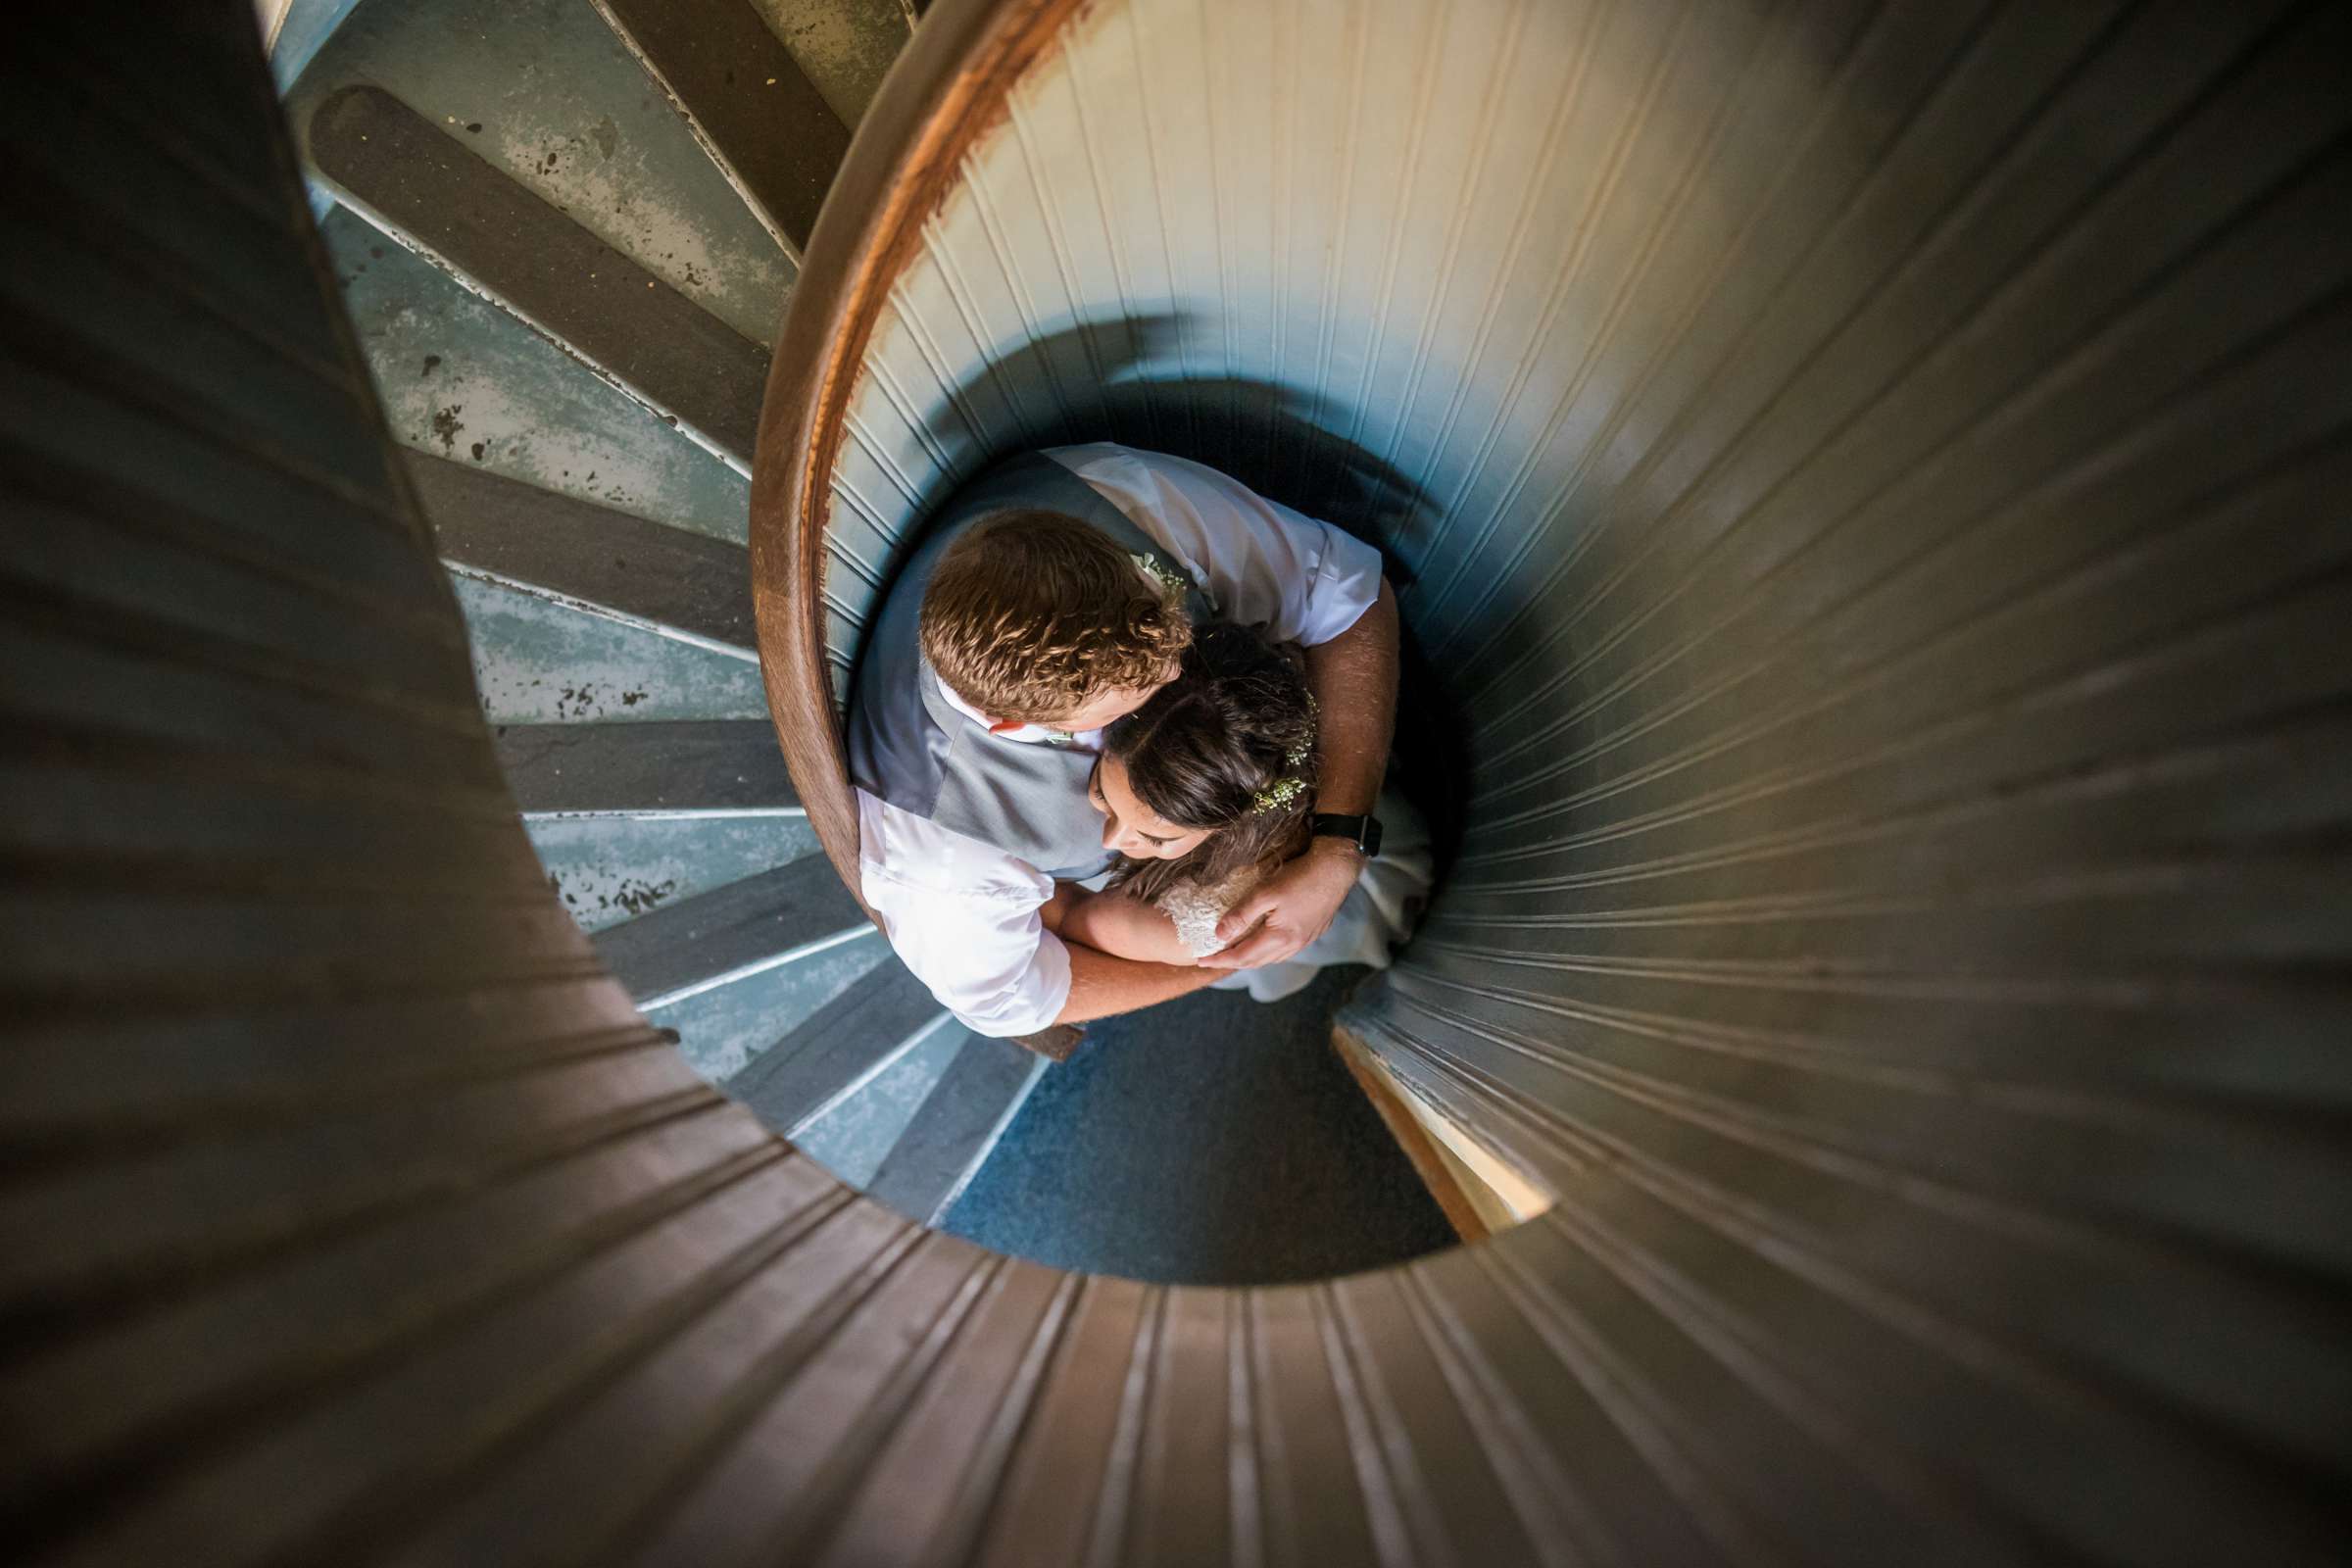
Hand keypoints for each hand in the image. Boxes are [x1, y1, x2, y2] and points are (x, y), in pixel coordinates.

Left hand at [1198, 838, 1359, 969]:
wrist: (1337, 867)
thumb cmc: (1301, 876)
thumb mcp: (1265, 892)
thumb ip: (1241, 915)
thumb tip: (1219, 935)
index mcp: (1280, 938)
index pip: (1242, 956)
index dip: (1220, 959)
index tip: (1200, 960)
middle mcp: (1293, 945)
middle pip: (1256, 962)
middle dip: (1232, 962)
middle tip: (1212, 958)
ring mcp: (1305, 940)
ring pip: (1271, 958)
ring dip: (1250, 958)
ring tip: (1234, 953)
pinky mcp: (1312, 932)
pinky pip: (1284, 951)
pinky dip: (1267, 951)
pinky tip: (1263, 942)